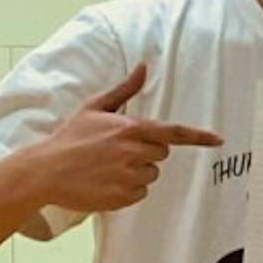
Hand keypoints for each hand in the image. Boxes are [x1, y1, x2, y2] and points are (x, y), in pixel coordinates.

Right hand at [20, 64, 221, 211]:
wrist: (44, 171)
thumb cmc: (71, 137)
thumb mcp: (95, 108)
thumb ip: (125, 89)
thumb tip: (144, 66)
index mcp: (131, 129)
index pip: (173, 133)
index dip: (199, 136)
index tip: (218, 140)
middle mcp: (134, 153)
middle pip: (161, 154)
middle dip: (146, 151)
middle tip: (117, 150)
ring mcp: (129, 177)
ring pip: (151, 174)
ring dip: (137, 171)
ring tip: (108, 167)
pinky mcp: (123, 197)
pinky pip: (140, 192)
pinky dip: (127, 188)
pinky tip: (106, 181)